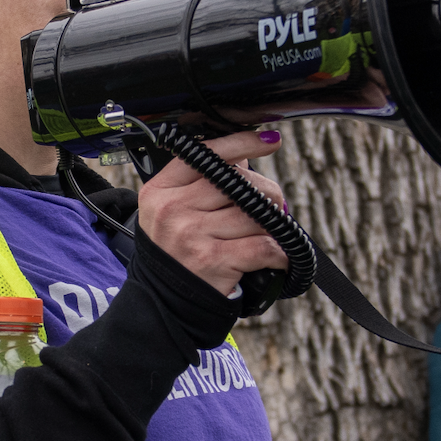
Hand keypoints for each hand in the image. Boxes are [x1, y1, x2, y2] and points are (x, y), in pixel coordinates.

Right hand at [136, 129, 286, 295]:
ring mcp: (191, 234)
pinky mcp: (212, 260)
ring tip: (269, 234)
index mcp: (161, 190)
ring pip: (255, 214)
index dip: (243, 143)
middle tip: (274, 206)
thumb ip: (202, 181)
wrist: (163, 299)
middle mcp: (173, 209)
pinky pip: (262, 246)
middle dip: (268, 192)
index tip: (270, 141)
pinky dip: (279, 252)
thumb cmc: (175, 251)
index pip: (206, 154)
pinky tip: (278, 256)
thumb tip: (245, 155)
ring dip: (273, 226)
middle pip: (238, 182)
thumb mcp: (172, 210)